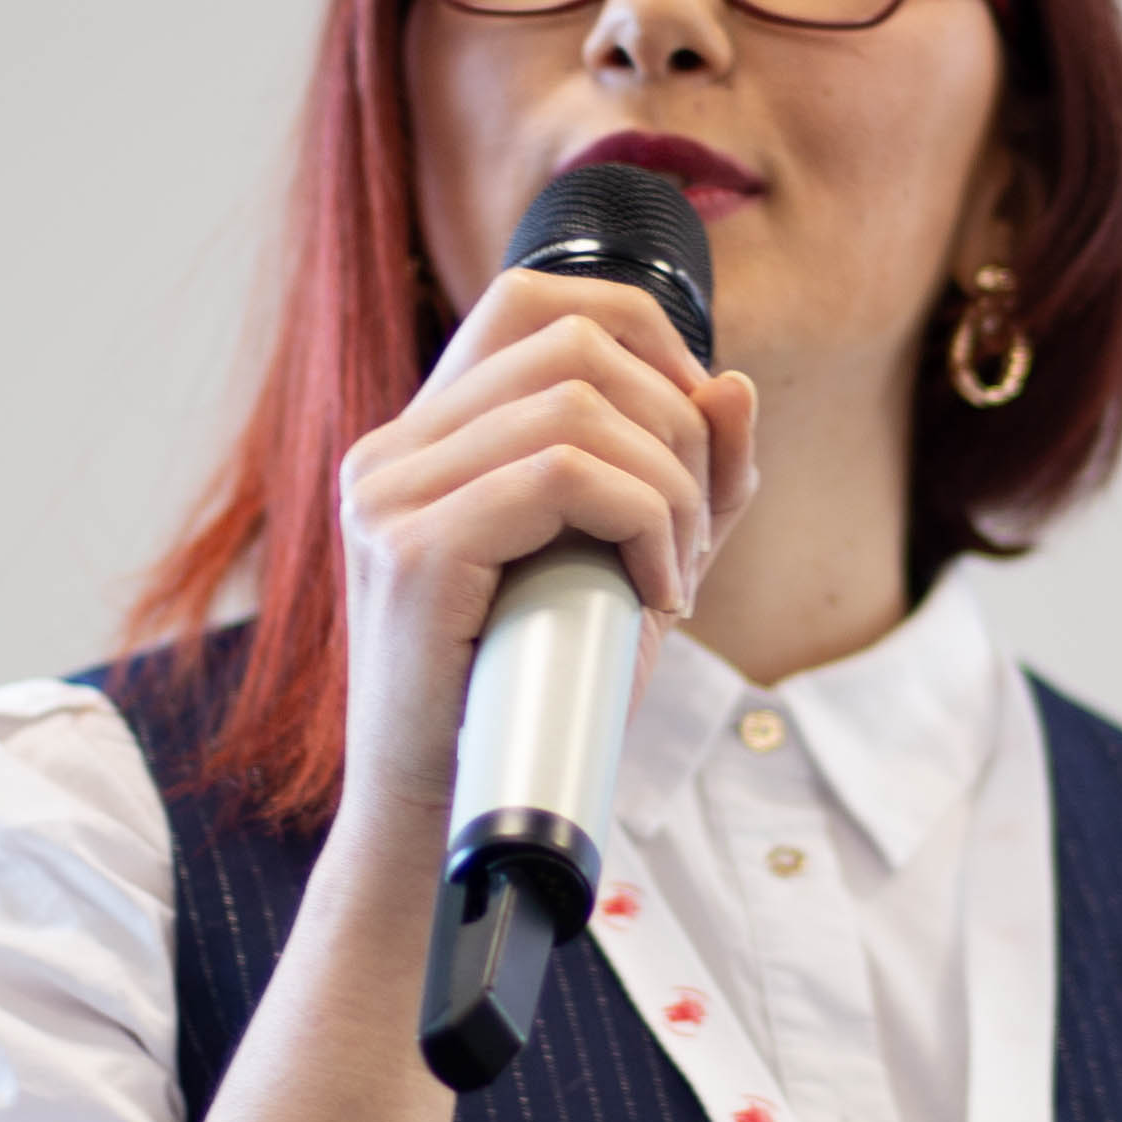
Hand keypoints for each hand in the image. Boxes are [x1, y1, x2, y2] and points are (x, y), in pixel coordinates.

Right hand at [325, 270, 759, 839]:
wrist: (444, 821)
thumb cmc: (533, 699)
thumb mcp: (627, 569)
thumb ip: (684, 482)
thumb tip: (732, 382)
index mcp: (422, 438)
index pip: (529, 299)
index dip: (636, 328)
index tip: (690, 429)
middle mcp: (391, 450)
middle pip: (572, 344)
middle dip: (676, 427)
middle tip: (693, 535)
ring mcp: (389, 496)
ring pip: (578, 407)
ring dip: (670, 488)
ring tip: (675, 575)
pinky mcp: (411, 552)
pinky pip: (563, 478)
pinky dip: (643, 523)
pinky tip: (655, 593)